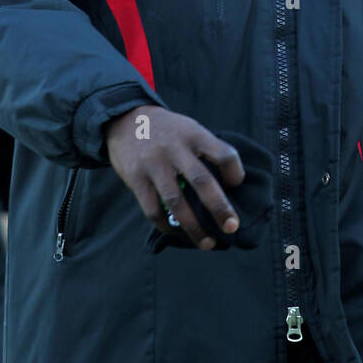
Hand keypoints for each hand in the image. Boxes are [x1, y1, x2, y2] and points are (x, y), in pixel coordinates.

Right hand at [105, 105, 244, 249]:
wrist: (125, 119)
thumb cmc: (167, 130)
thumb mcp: (188, 128)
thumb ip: (206, 151)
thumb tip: (230, 187)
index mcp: (193, 134)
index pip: (223, 153)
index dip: (235, 172)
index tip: (237, 185)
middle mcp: (174, 148)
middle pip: (202, 180)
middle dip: (219, 207)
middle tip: (232, 227)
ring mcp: (153, 164)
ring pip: (176, 202)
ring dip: (194, 227)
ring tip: (208, 243)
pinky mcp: (136, 178)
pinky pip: (153, 210)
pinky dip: (167, 226)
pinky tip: (179, 233)